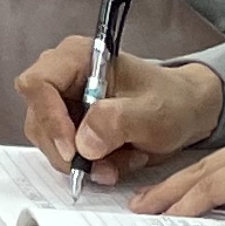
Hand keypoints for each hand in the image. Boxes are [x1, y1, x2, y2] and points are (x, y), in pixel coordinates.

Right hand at [15, 39, 223, 184]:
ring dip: (82, 161)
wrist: (186, 112)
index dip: (49, 118)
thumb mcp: (152, 113)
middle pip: (38, 117)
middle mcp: (62, 76)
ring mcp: (63, 101)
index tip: (73, 150)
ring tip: (120, 162)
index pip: (39, 84)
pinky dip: (88, 165)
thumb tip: (83, 144)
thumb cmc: (172, 101)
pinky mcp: (68, 124)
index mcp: (77, 57)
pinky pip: (63, 151)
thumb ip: (116, 122)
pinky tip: (116, 161)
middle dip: (68, 150)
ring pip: (48, 139)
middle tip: (102, 168)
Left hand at [136, 114, 224, 225]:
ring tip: (148, 210)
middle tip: (147, 200)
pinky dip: (193, 202)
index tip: (180, 195)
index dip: (204, 180)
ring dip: (174, 193)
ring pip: (209, 172)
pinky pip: (218, 186)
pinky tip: (174, 216)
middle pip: (214, 163)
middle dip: (176, 184)